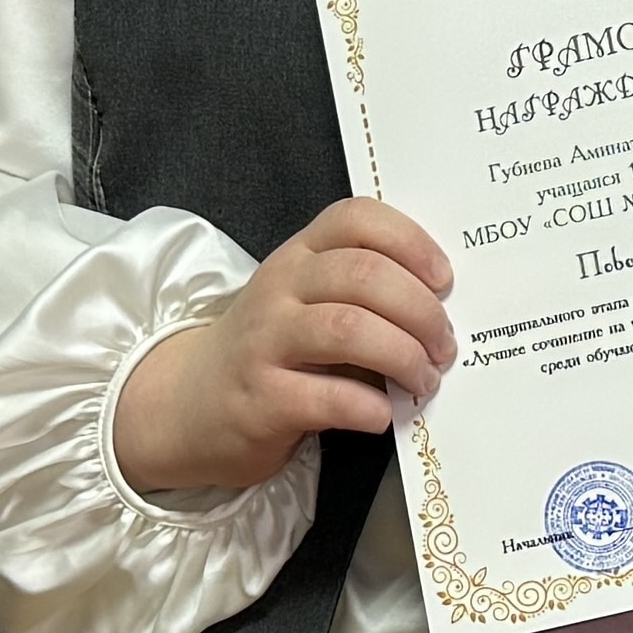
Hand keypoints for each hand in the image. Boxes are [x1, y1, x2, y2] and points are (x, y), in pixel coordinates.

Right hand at [109, 198, 454, 496]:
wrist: (188, 405)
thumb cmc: (269, 352)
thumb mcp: (305, 304)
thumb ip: (362, 297)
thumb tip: (440, 316)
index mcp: (299, 256)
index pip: (356, 218)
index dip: (411, 242)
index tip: (443, 280)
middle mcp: (280, 289)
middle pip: (364, 275)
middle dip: (421, 311)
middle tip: (444, 346)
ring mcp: (265, 343)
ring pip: (349, 329)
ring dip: (403, 356)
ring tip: (423, 379)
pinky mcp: (261, 399)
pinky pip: (328, 396)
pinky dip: (370, 406)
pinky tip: (383, 413)